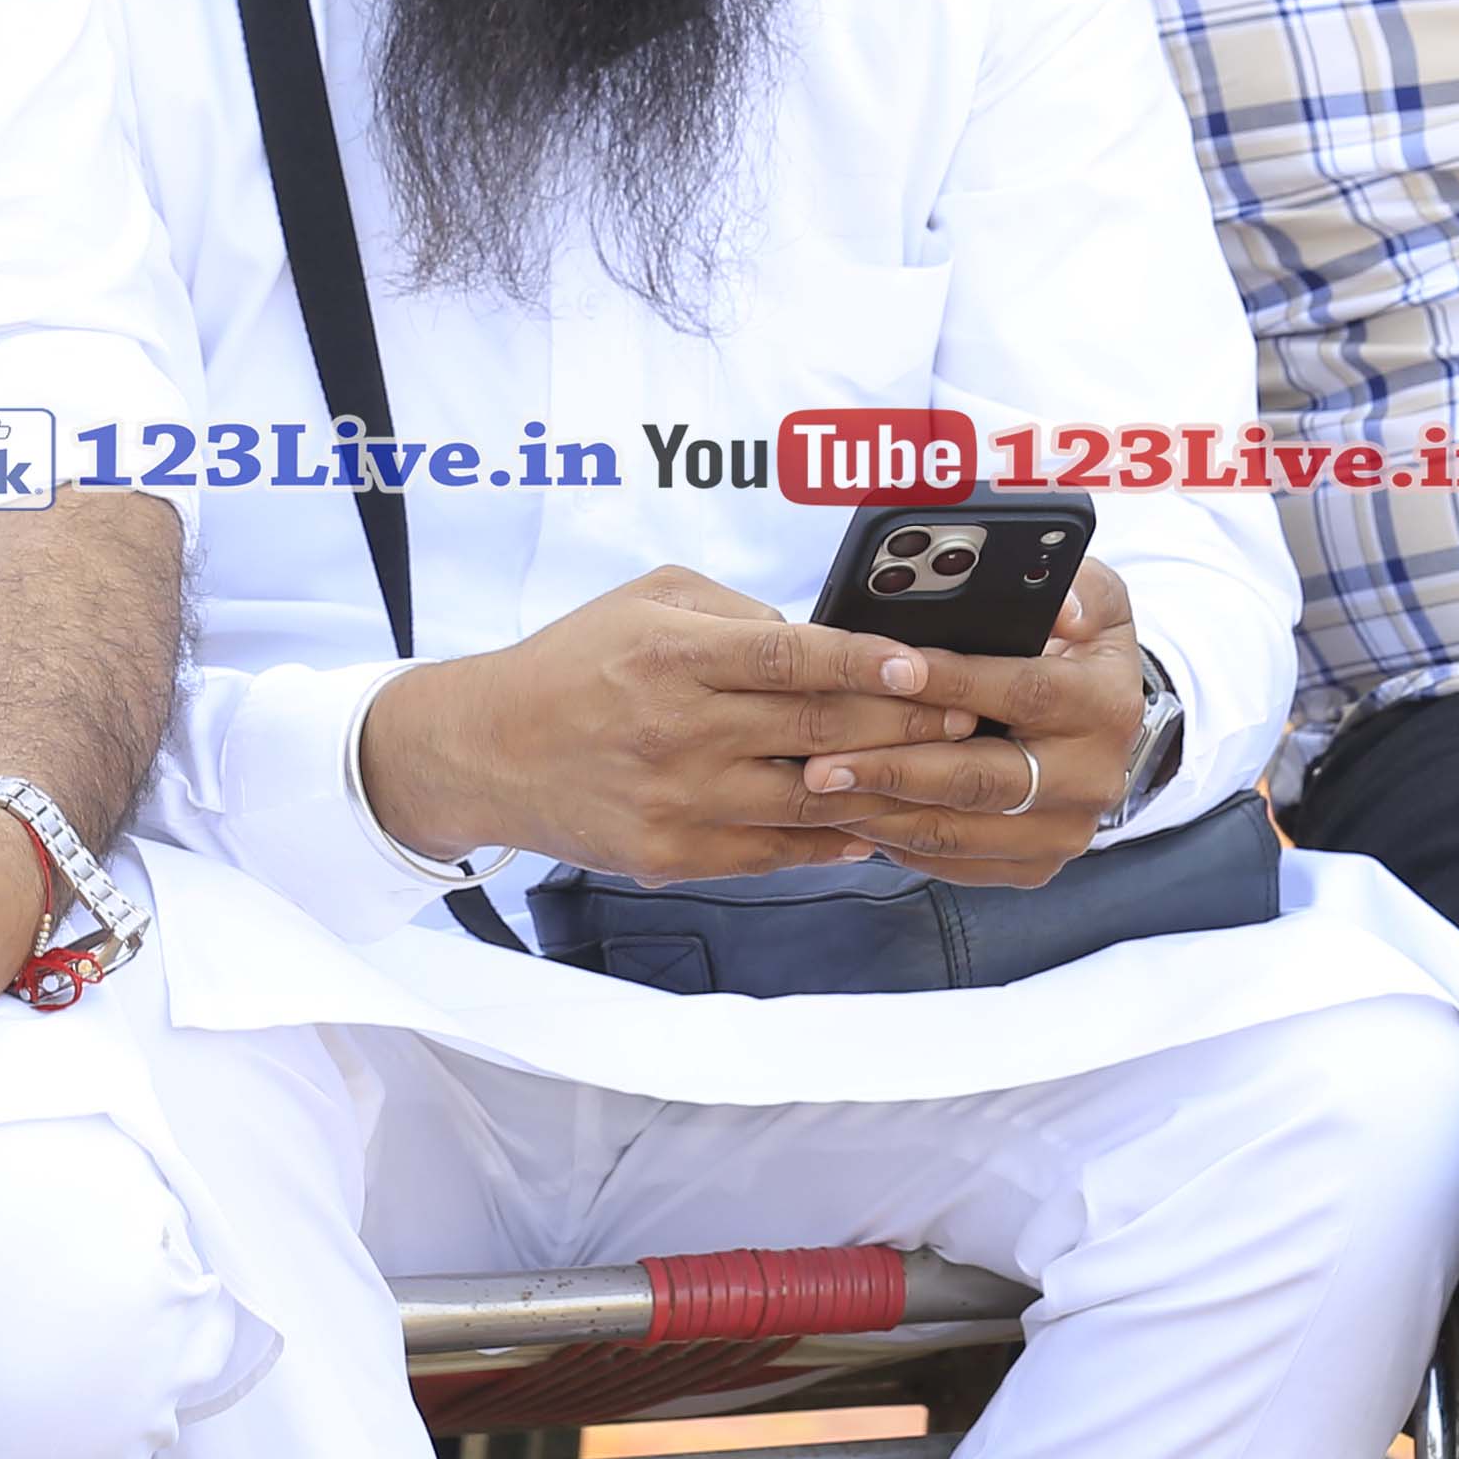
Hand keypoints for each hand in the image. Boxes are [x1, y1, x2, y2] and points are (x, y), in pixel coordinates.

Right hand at [359, 565, 980, 882]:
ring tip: (943, 776)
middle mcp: (679, 730)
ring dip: (886, 788)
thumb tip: (823, 640)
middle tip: (969, 716)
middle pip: (817, 729)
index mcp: (673, 655)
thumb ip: (736, 615)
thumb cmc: (577, 662)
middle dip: (905, 723)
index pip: (789, 655)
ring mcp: (678, 800)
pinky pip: (776, 854)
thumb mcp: (646, 603)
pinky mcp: (673, 855)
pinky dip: (833, 841)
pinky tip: (875, 826)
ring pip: (810, 800)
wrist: (490, 750)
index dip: (865, 661)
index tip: (927, 663)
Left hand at [779, 558, 1152, 886]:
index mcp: (1107, 705)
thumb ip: (1077, 587)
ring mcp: (1064, 830)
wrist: (1103, 729)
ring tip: (820, 788)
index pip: (1022, 692)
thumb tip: (1062, 607)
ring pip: (959, 829)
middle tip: (820, 761)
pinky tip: (852, 813)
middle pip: (980, 778)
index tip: (889, 670)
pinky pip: (955, 861)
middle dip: (893, 768)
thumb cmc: (1077, 651)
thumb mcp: (1095, 602)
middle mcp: (1093, 777)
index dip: (954, 682)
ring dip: (882, 812)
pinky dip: (899, 841)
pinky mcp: (1035, 865)